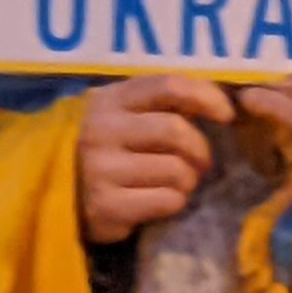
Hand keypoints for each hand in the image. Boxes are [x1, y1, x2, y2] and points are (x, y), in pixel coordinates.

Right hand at [76, 73, 234, 243]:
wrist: (64, 193)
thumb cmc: (112, 148)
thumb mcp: (127, 114)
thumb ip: (164, 103)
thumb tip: (222, 100)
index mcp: (110, 100)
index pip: (169, 86)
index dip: (207, 97)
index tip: (227, 115)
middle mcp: (100, 130)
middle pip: (175, 130)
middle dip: (199, 149)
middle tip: (201, 161)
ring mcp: (100, 169)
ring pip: (177, 170)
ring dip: (189, 180)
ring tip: (178, 182)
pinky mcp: (106, 206)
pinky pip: (167, 201)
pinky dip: (175, 202)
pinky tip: (161, 199)